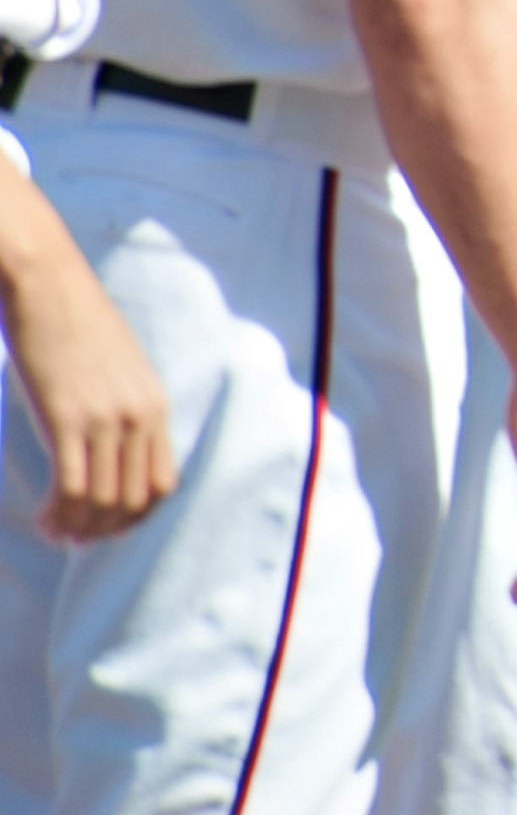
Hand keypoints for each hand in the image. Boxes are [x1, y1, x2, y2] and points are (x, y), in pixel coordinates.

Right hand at [0, 242, 173, 542]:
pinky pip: (72, 487)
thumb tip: (109, 451)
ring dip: (78, 528)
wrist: (50, 287)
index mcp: (157, 405)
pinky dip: (59, 515)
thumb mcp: (120, 371)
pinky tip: (43, 521)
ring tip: (55, 531)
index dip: (135, 516)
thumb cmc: (77, 326)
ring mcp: (106, 418)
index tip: (107, 525)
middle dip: (104, 530)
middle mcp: (140, 416)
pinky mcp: (66, 418)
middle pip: (133, 500)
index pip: (162, 484)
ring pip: (103, 502)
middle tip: (75, 539)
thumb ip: (124, 408)